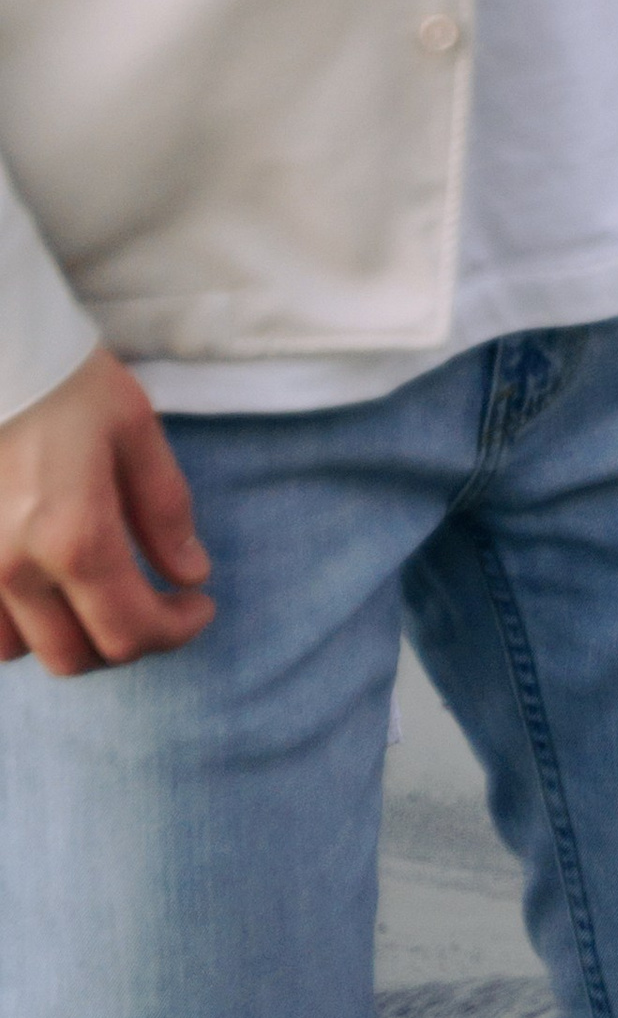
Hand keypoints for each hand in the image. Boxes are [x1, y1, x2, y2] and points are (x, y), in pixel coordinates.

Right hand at [0, 344, 215, 677]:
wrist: (1, 358)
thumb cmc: (67, 384)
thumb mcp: (135, 431)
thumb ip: (165, 510)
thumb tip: (191, 575)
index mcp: (74, 537)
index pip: (129, 632)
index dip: (175, 631)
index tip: (199, 606)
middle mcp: (16, 570)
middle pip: (75, 659)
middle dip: (127, 642)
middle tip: (158, 605)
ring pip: (22, 652)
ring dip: (69, 637)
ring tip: (100, 596)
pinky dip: (20, 625)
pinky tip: (48, 589)